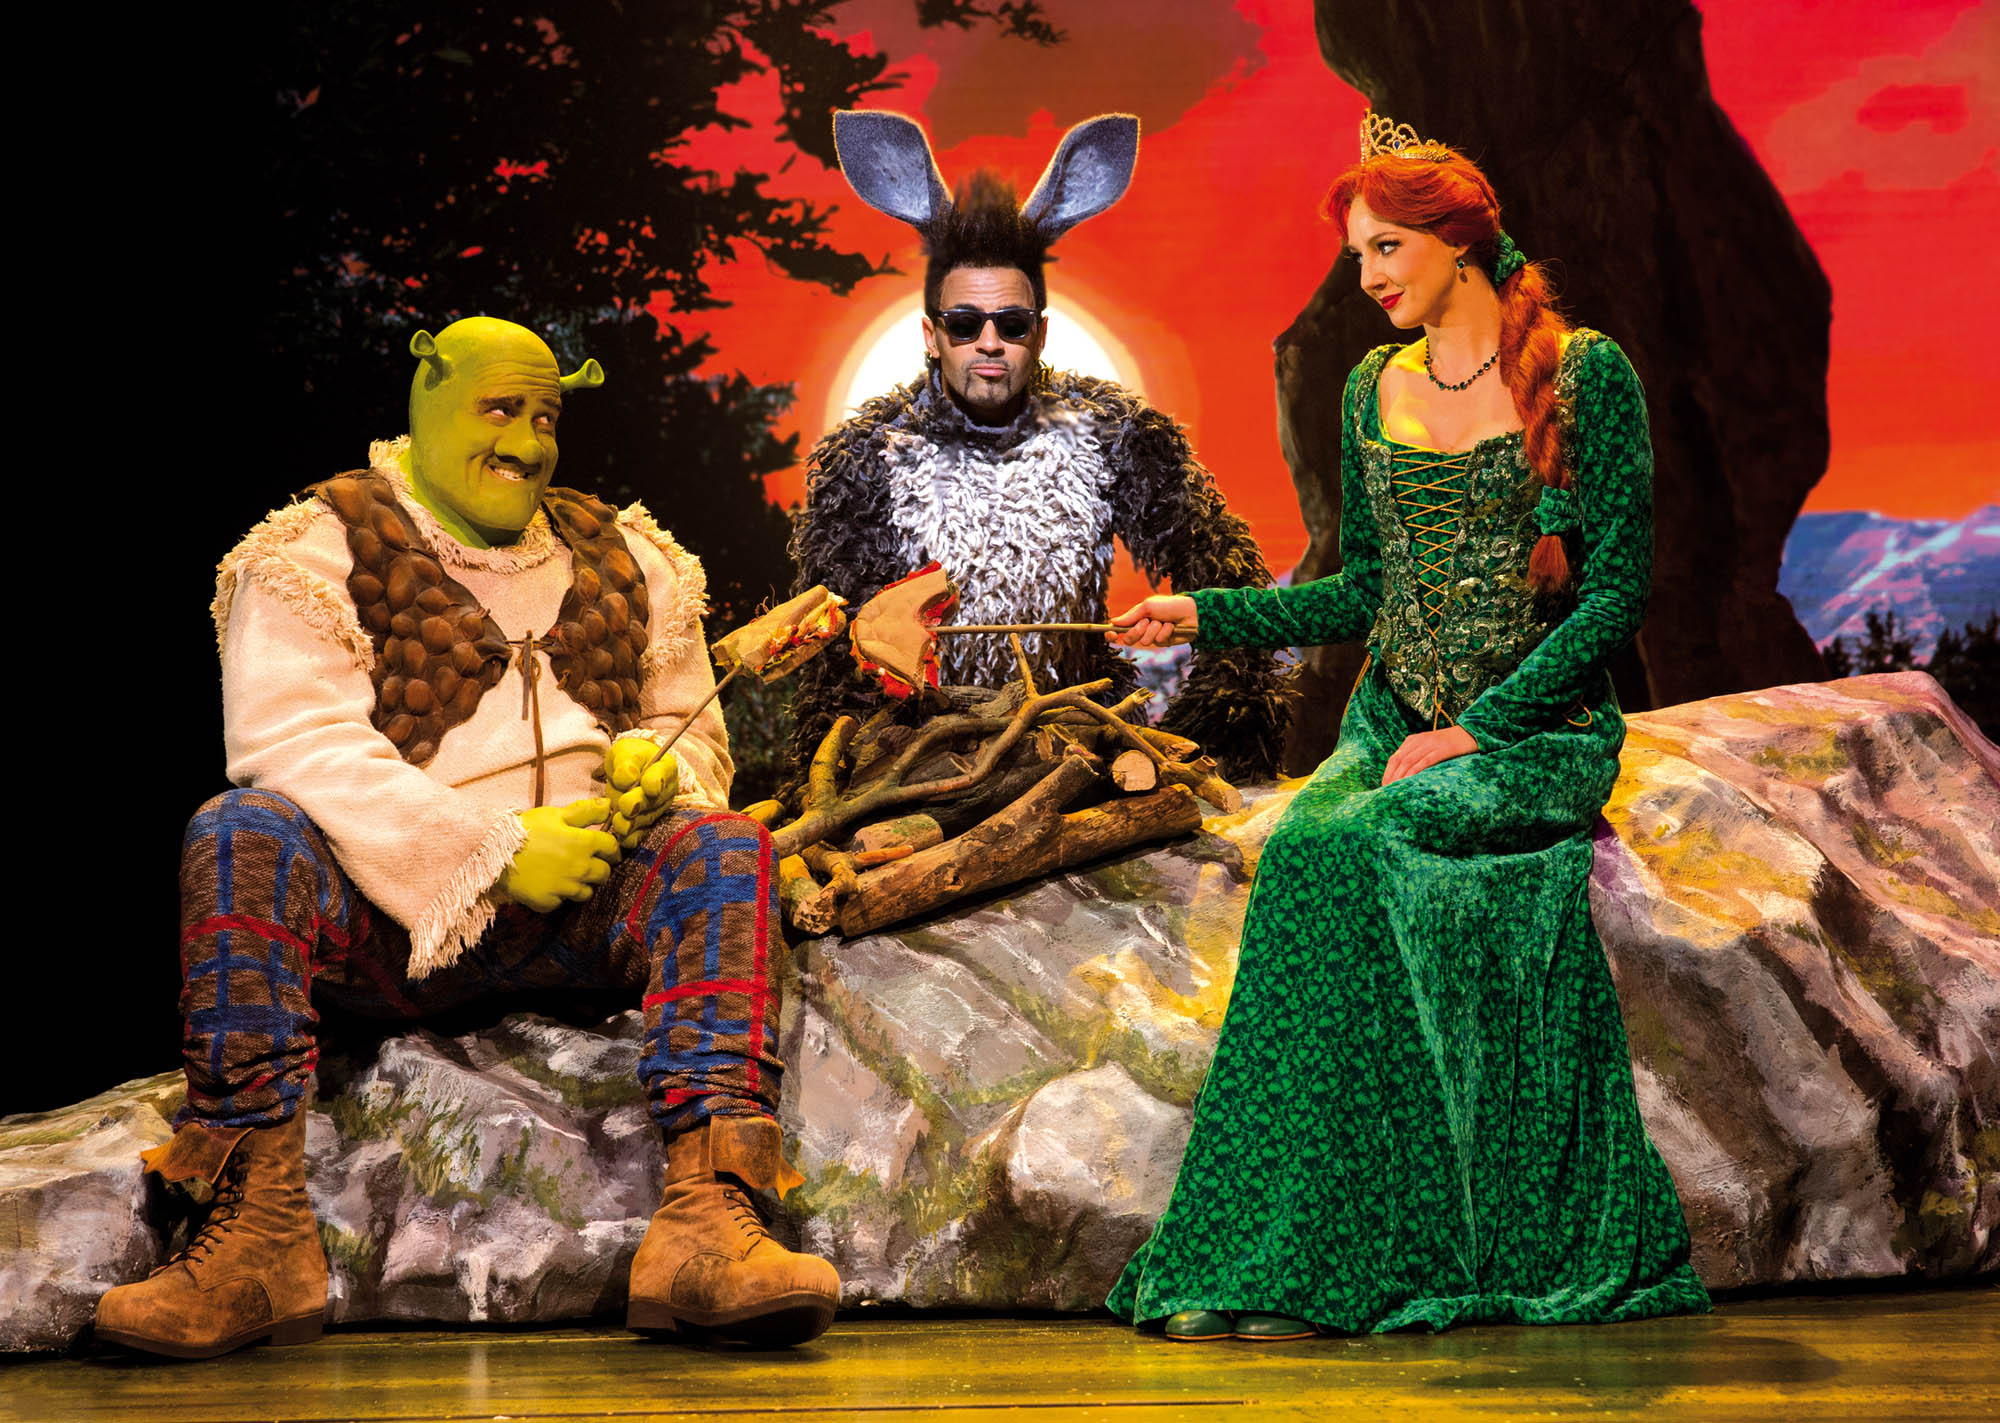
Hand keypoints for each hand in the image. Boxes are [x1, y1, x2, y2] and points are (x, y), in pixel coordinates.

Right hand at [499, 799, 619, 911]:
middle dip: (600, 868)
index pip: (612, 847)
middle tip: (589, 864)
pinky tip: (548, 885)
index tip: (608, 850)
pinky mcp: (548, 902)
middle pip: (604, 873)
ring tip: (569, 876)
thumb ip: (585, 811)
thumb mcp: (555, 814)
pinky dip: (558, 896)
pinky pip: (561, 902)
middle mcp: (580, 868)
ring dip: (582, 885)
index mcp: (584, 843)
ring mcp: (565, 888)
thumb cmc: (525, 828)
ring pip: (587, 892)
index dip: (612, 848)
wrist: (493, 850)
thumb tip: (609, 805)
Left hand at [604, 738, 680, 850]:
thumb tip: (627, 779)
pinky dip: (630, 838)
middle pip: (653, 800)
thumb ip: (627, 763)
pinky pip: (640, 834)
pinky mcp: (645, 824)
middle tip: (625, 806)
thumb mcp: (624, 752)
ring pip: (645, 819)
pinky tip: (621, 838)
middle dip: (638, 804)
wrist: (625, 770)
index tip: (647, 787)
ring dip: (631, 823)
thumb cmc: (628, 758)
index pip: (662, 776)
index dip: (655, 782)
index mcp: (665, 768)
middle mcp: (665, 791)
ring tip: (617, 823)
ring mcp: (656, 809)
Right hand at [1107, 595, 1196, 648]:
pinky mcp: (1163, 642)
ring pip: (1145, 641)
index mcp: (1136, 618)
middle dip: (1137, 631)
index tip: (1111, 635)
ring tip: (1164, 621)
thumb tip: (1113, 622)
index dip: (1112, 633)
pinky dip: (1165, 632)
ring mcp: (1152, 636)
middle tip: (1147, 621)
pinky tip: (1172, 627)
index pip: (1119, 628)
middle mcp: (1142, 628)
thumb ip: (1131, 616)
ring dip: (1155, 629)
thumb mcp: (1148, 606)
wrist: (1190, 612)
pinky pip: (1158, 642)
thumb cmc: (1168, 605)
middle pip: (1129, 638)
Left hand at [1381, 726, 1478, 785]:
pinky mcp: (1442, 749)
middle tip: (1386, 792)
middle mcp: (1419, 740)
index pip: (1394, 758)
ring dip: (1400, 777)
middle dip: (1391, 777)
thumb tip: (1404, 775)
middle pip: (1399, 761)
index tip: (1383, 786)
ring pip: (1409, 762)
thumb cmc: (1450, 744)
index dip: (1387, 773)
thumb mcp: (1429, 747)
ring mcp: (1430, 744)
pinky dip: (1414, 773)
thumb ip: (1417, 756)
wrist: (1471, 732)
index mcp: (1413, 740)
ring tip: (1395, 790)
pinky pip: (1424, 762)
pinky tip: (1410, 783)